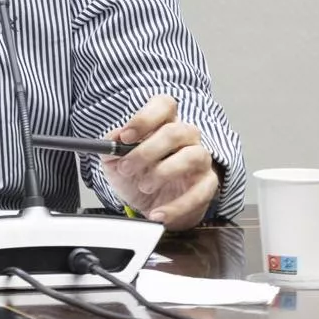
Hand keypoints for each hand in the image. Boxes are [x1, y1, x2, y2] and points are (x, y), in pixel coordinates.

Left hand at [103, 95, 217, 230]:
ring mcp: (200, 160)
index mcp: (164, 124)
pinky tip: (157, 213)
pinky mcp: (207, 185)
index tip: (125, 136)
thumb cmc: (136, 177)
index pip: (164, 105)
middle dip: (147, 151)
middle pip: (177, 131)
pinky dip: (176, 206)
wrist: (148, 208)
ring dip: (164, 172)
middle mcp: (186, 138)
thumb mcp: (114, 161)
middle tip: (127, 168)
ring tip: (144, 186)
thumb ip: (110, 147)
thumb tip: (114, 138)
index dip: (145, 118)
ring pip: (193, 155)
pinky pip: (200, 193)